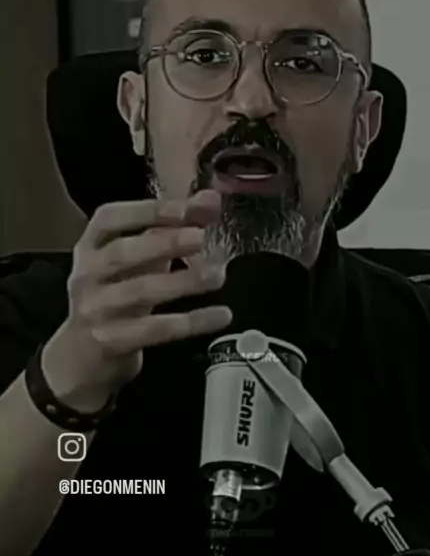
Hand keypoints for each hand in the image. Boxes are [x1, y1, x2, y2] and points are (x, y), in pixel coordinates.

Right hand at [41, 190, 231, 410]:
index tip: (183, 208)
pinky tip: (221, 314)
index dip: (145, 211)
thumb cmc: (115, 294)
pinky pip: (156, 329)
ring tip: (218, 275)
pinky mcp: (113, 341)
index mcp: (90, 246)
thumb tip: (211, 200)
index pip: (109, 219)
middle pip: (122, 254)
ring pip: (140, 292)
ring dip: (183, 282)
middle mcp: (87, 274)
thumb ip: (174, 226)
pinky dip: (192, 322)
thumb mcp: (139, 259)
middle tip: (200, 238)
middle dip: (162, 243)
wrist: (82, 356)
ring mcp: (97, 309)